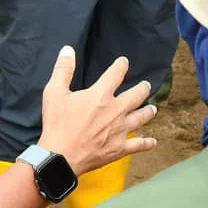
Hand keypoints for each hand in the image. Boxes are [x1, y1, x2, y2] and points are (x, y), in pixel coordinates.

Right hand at [37, 47, 157, 175]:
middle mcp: (115, 110)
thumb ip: (63, 70)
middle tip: (146, 85)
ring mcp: (119, 130)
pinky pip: (137, 145)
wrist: (60, 156)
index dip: (121, 66)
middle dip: (142, 89)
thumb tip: (68, 50)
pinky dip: (146, 143)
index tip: (124, 62)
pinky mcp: (118, 148)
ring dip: (147, 112)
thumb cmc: (57, 124)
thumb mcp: (54, 92)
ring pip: (140, 118)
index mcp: (101, 95)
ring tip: (153, 109)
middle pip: (135, 96)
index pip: (116, 74)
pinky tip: (152, 141)